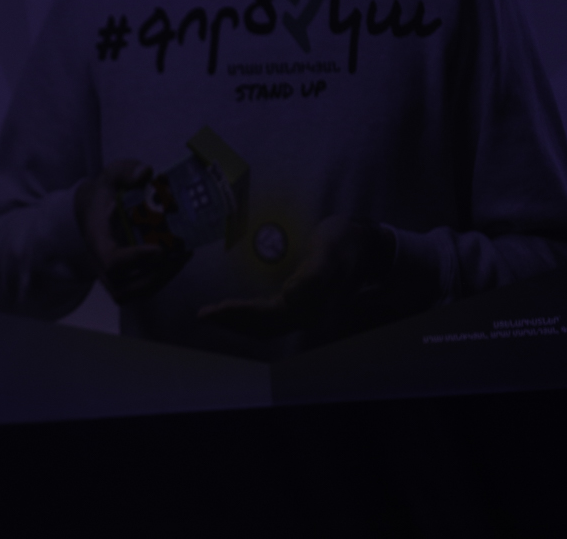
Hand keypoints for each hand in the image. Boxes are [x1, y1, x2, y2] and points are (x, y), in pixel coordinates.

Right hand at [77, 160, 191, 303]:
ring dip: (162, 279)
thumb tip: (146, 173)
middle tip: (180, 254)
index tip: (160, 249)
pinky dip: (161, 278)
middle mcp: (99, 262)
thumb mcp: (113, 174)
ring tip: (183, 256)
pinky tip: (178, 258)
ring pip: (134, 292)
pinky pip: (141, 289)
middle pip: (123, 288)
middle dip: (156, 275)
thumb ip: (127, 171)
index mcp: (96, 238)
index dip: (135, 259)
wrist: (91, 207)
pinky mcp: (122, 277)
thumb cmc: (105, 191)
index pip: (111, 260)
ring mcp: (109, 274)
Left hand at [197, 215, 394, 336]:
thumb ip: (315, 272)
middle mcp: (307, 312)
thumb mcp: (330, 248)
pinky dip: (248, 318)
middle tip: (202, 314)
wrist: (364, 242)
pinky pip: (269, 318)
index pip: (268, 316)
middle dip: (231, 321)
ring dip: (236, 323)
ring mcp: (304, 310)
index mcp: (311, 303)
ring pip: (264, 326)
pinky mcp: (300, 303)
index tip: (216, 309)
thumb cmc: (344, 240)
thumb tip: (291, 296)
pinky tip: (233, 312)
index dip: (241, 315)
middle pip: (262, 326)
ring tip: (211, 315)